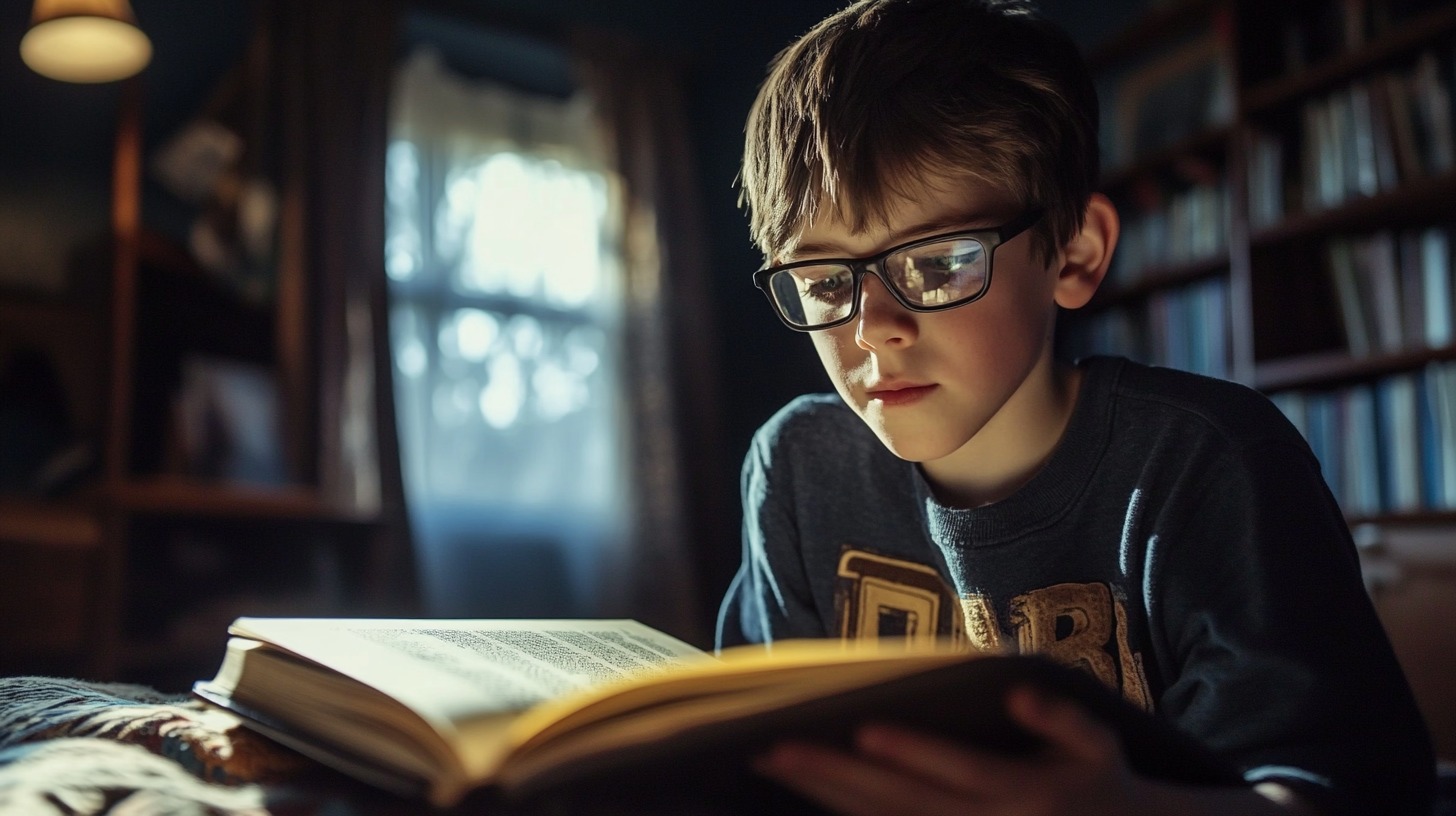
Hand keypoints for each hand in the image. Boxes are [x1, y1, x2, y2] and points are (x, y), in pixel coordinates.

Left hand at [753, 685, 1142, 815]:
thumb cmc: (1105, 787)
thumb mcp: (1100, 747)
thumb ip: (1061, 720)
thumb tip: (1019, 694)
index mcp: (1025, 793)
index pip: (957, 771)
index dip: (910, 752)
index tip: (861, 731)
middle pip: (899, 803)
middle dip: (833, 775)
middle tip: (774, 748)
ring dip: (826, 796)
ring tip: (774, 762)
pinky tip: (808, 795)